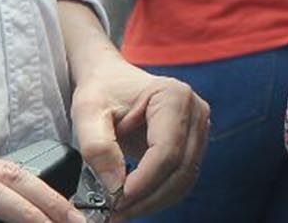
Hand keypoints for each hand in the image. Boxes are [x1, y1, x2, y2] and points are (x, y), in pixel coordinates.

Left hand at [69, 58, 209, 218]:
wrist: (111, 78)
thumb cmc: (101, 90)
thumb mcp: (88, 112)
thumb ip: (97, 147)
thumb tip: (115, 185)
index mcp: (173, 96)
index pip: (166, 151)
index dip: (143, 181)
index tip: (117, 200)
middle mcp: (196, 111)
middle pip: (180, 169)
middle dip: (148, 197)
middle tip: (117, 212)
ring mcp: (199, 128)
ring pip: (184, 179)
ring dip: (154, 201)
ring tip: (123, 210)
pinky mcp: (193, 143)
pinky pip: (181, 178)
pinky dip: (159, 194)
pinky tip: (135, 200)